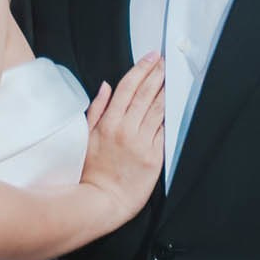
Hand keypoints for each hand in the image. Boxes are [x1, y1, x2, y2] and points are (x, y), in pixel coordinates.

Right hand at [81, 54, 163, 222]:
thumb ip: (97, 110)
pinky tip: (173, 105)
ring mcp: (142, 143)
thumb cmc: (91, 172)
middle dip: (157, 74)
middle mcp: (126, 130)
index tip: (151, 57)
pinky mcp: (154, 157)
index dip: (141, 69)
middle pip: (146, 95)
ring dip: (166, 91)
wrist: (102, 202)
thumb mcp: (85, 137)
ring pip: (158, 110)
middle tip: (165, 62)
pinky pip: (164, 131)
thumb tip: (106, 87)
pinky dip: (169, 116)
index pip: (128, 88)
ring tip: (171, 77)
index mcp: (108, 123)